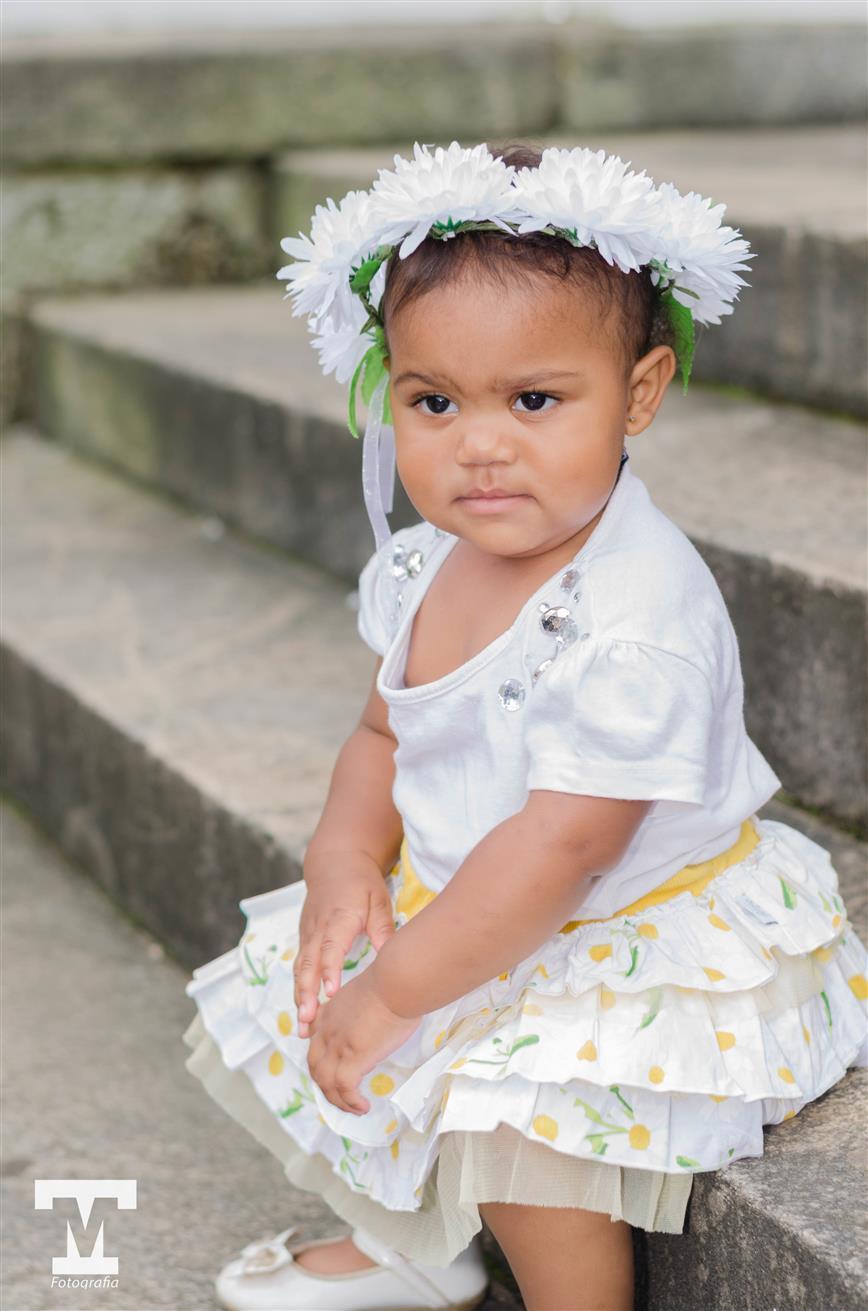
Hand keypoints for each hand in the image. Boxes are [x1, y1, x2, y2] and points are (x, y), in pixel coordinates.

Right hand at [294, 854, 395, 1038]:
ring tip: (302, 1028)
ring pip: (300, 969)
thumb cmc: (361, 883)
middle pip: (308, 964)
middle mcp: (318, 928)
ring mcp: (307, 934)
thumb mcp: (378, 901)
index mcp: (339, 917)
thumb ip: (383, 929)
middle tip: (308, 1021)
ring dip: (299, 998)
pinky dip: (299, 990)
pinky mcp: (304, 939)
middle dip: (306, 994)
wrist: (335, 863)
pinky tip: (303, 1012)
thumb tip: (391, 957)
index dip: (330, 970)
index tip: (331, 992)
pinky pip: (299, 967)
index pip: (331, 947)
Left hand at [306, 966, 421, 1114]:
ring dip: (337, 1100)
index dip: (321, 1060)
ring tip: (353, 1108)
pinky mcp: (353, 1058)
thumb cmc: (392, 981)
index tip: (332, 1071)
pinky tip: (363, 1106)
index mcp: (329, 1012)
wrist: (396, 982)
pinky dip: (351, 1102)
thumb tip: (375, 1015)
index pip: (315, 1042)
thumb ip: (363, 1007)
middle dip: (325, 1085)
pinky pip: (345, 1089)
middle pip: (315, 1066)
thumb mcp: (367, 992)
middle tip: (341, 1096)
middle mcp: (327, 1030)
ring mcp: (338, 1045)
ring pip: (326, 1083)